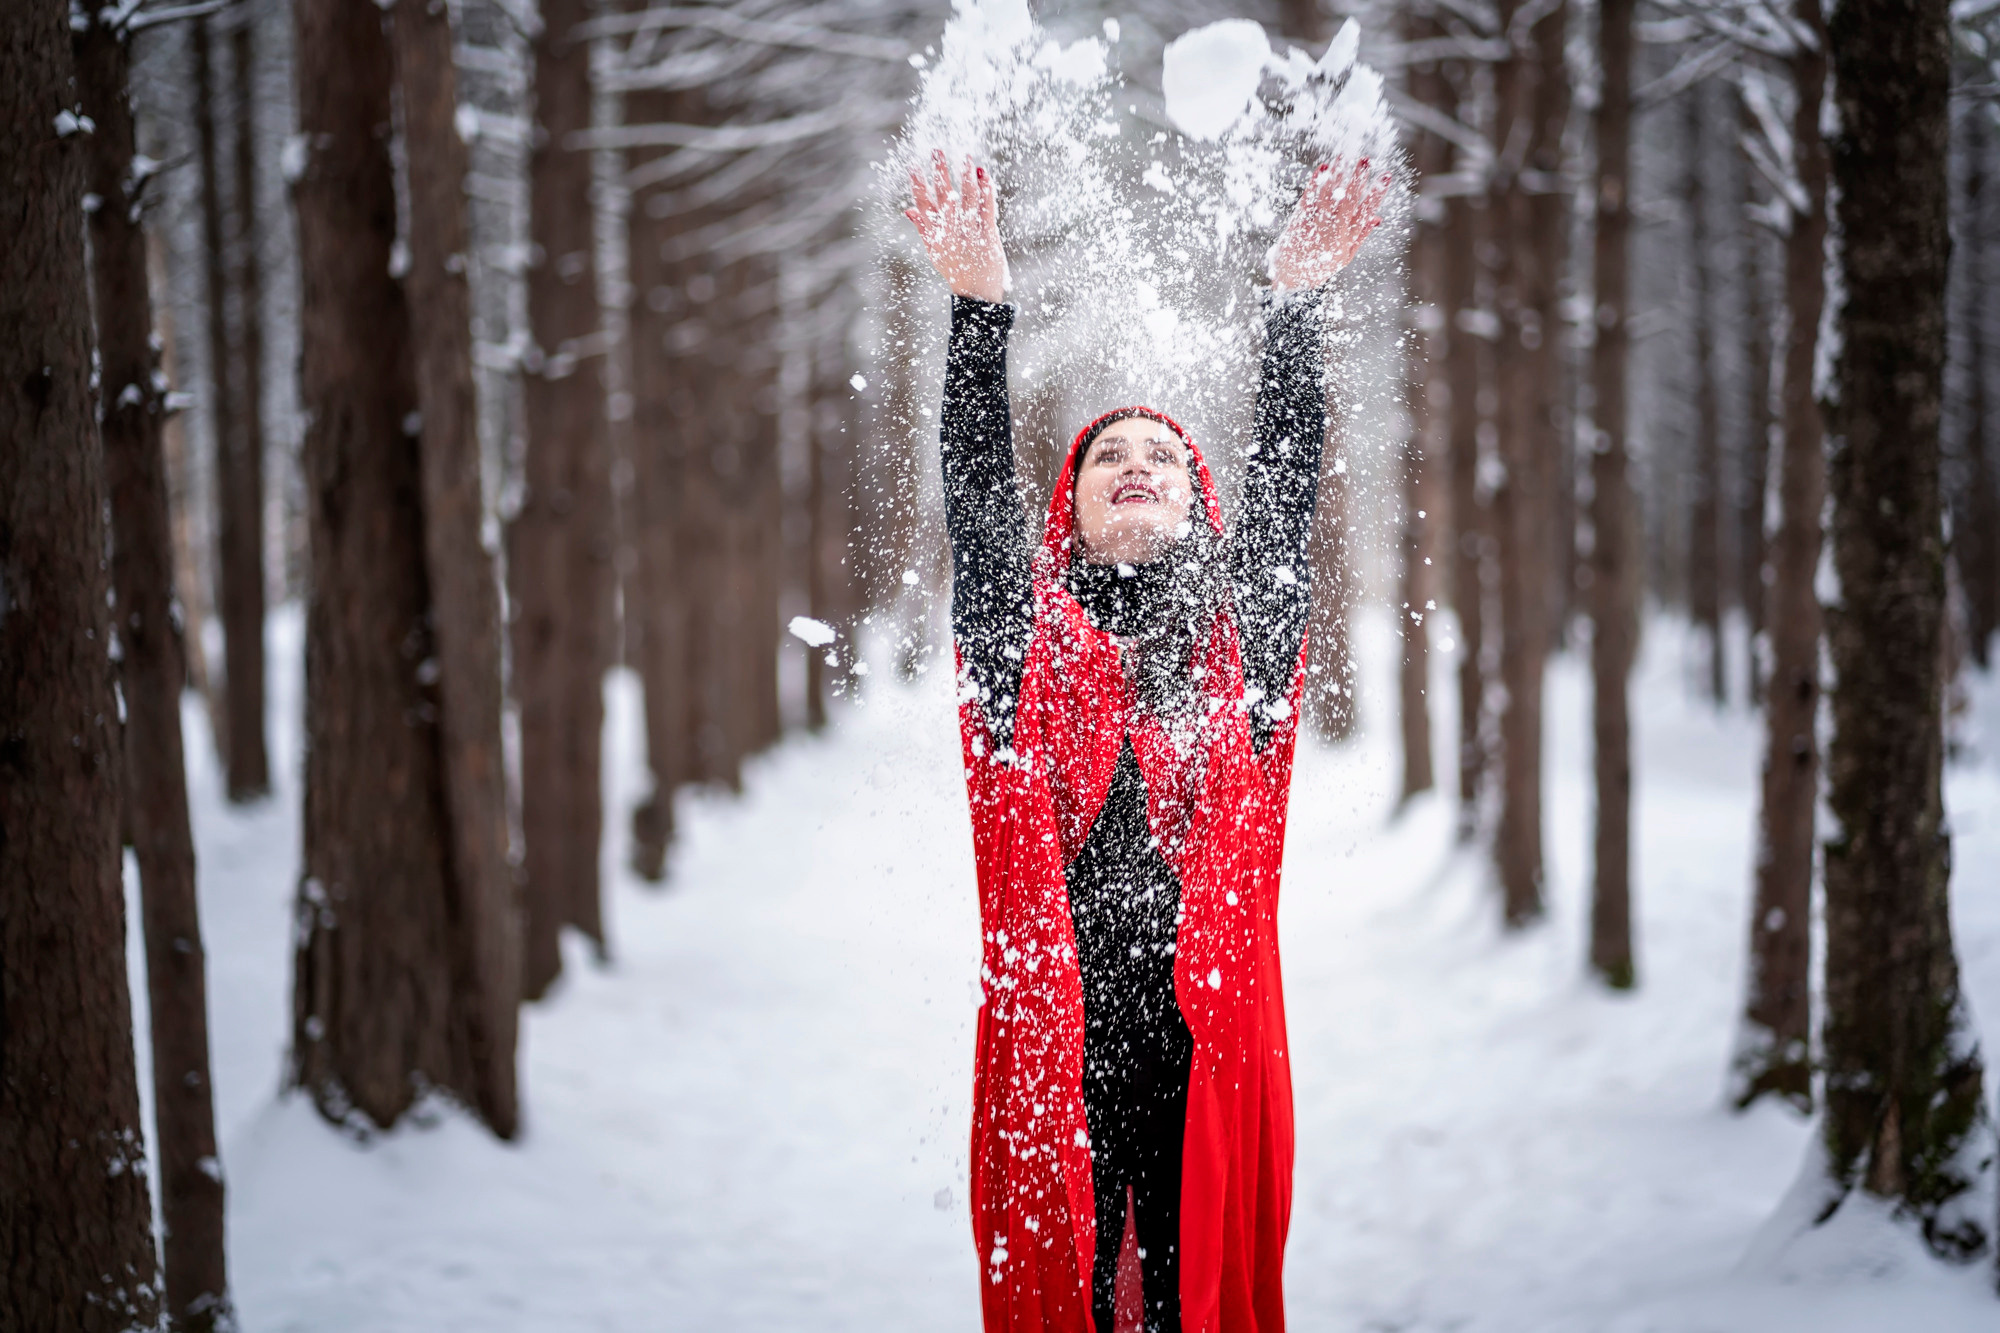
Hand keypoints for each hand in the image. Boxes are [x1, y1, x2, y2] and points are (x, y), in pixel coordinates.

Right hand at [905, 150, 1006, 303]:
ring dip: (966, 176)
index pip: (924, 205)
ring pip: (968, 199)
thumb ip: (923, 228)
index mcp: (937, 234)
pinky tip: (984, 175)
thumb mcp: (934, 251)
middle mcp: (951, 232)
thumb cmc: (955, 269)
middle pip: (944, 197)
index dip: (918, 185)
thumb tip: (908, 209)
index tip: (913, 166)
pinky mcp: (988, 235)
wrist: (976, 293)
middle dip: (940, 172)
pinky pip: (987, 209)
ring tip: (965, 157)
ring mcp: (970, 233)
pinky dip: (986, 191)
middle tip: (937, 151)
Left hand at [1270, 159, 1391, 292]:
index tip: (1387, 175)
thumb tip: (1377, 218)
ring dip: (1336, 174)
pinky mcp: (1300, 219)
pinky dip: (1316, 182)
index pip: (1366, 211)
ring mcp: (1316, 224)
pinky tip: (1323, 168)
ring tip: (1344, 157)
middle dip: (1358, 179)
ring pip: (1328, 195)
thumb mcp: (1345, 255)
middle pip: (1348, 200)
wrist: (1293, 277)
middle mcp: (1333, 230)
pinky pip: (1309, 197)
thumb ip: (1361, 235)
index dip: (1377, 193)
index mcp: (1347, 238)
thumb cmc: (1322, 264)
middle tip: (1366, 159)